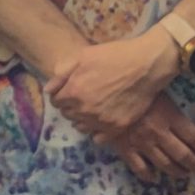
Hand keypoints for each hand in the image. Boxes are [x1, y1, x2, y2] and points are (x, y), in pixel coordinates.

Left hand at [50, 32, 179, 142]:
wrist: (146, 65)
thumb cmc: (115, 55)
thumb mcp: (84, 55)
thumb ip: (62, 73)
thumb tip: (48, 90)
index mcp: (73, 92)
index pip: (56, 102)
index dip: (61, 95)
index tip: (70, 90)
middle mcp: (84, 110)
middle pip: (68, 115)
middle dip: (71, 106)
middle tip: (84, 95)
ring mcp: (101, 122)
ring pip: (81, 127)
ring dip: (83, 119)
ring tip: (93, 107)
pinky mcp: (117, 128)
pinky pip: (98, 138)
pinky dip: (97, 131)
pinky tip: (103, 118)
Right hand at [108, 96, 194, 181]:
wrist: (103, 92)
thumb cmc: (132, 85)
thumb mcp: (157, 88)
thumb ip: (170, 101)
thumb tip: (185, 103)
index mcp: (169, 116)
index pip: (194, 136)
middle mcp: (159, 133)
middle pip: (182, 153)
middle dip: (193, 163)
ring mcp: (142, 143)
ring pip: (164, 163)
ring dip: (176, 171)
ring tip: (184, 174)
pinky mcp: (125, 149)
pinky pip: (139, 167)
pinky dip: (148, 175)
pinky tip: (154, 177)